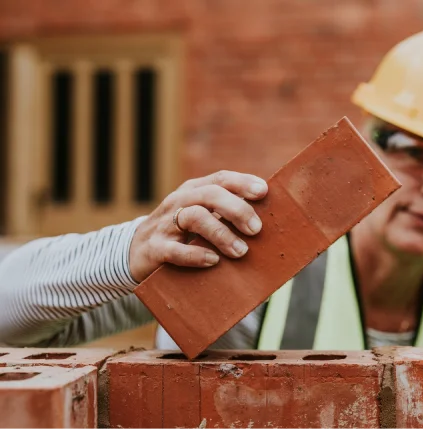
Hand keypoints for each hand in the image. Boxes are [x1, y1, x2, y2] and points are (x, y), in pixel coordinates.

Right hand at [129, 170, 267, 281]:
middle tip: (256, 229)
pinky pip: (175, 250)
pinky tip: (213, 261)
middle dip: (237, 209)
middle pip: (210, 194)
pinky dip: (196, 255)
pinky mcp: (155, 249)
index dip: (243, 182)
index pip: (221, 179)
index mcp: (194, 191)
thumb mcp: (203, 218)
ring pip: (195, 217)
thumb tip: (269, 222)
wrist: (135, 253)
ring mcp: (165, 224)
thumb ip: (228, 215)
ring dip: (221, 234)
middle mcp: (180, 202)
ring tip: (241, 251)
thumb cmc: (181, 235)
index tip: (263, 192)